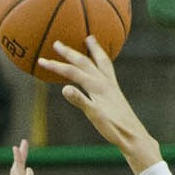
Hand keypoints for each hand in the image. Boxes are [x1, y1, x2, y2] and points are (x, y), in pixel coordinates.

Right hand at [37, 37, 161, 173]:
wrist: (133, 136)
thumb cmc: (114, 129)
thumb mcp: (94, 116)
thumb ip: (80, 101)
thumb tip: (64, 88)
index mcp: (98, 87)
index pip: (73, 72)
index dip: (56, 66)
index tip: (41, 61)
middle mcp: (105, 82)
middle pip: (85, 62)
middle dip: (69, 53)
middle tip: (56, 43)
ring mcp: (112, 85)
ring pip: (101, 61)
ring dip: (93, 49)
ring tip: (89, 38)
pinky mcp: (116, 90)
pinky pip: (108, 68)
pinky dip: (103, 60)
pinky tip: (101, 62)